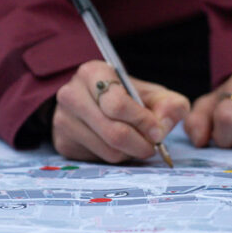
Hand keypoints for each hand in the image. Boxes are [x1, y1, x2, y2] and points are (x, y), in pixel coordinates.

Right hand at [52, 60, 189, 162]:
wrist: (93, 100)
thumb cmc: (125, 95)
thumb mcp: (150, 93)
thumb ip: (169, 104)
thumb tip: (163, 126)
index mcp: (91, 73)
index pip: (117, 104)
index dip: (142, 121)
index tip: (158, 131)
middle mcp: (71, 95)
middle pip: (113, 132)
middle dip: (141, 144)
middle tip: (153, 145)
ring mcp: (63, 120)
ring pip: (108, 150)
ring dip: (130, 152)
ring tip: (136, 142)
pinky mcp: (62, 142)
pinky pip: (98, 160)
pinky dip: (116, 157)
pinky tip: (118, 145)